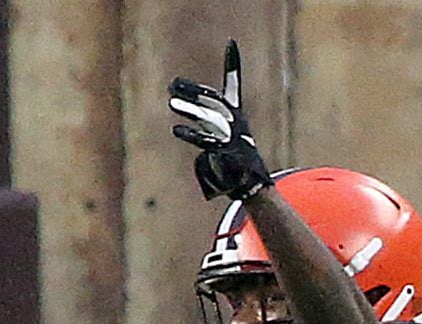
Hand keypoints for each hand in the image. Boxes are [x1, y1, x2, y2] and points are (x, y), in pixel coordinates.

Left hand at [168, 40, 273, 199]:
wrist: (249, 183)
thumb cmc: (234, 157)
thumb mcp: (222, 132)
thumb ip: (205, 115)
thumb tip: (180, 96)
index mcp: (236, 114)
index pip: (234, 85)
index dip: (233, 65)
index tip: (232, 44)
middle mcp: (235, 122)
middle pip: (213, 101)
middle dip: (194, 91)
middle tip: (173, 84)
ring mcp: (231, 137)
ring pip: (208, 118)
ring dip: (190, 110)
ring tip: (171, 101)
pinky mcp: (226, 153)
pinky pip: (206, 141)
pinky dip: (191, 135)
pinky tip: (176, 129)